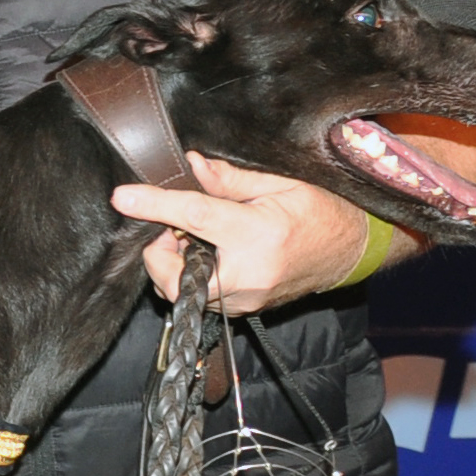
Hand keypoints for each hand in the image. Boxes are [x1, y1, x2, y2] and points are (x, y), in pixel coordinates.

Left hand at [114, 153, 372, 313]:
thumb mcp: (281, 184)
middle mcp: (248, 274)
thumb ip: (230, 180)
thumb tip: (192, 165)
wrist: (352, 251)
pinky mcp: (243, 311)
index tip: (123, 198)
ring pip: (180, 292)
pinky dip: (191, 277)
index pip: (193, 216)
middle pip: (172, 276)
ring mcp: (246, 299)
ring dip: (174, 265)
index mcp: (257, 234)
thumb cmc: (320, 212)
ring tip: (196, 240)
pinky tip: (209, 255)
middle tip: (173, 228)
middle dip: (159, 252)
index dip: (154, 205)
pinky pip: (199, 298)